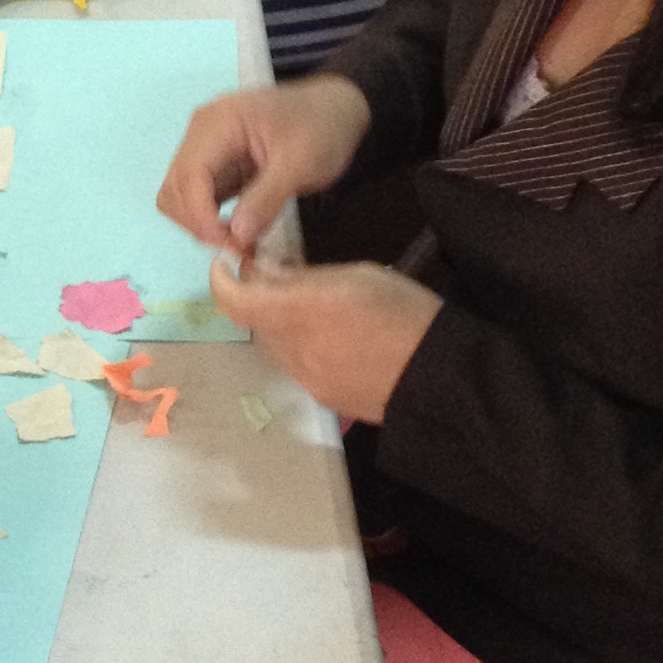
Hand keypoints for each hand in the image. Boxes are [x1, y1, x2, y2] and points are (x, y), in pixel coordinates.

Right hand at [157, 78, 373, 256]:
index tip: (232, 244)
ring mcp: (204, 149)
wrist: (335, 110)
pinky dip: (209, 221)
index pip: (189, 176)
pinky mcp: (214, 166)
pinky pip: (196, 199)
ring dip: (201, 226)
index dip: (202, 217)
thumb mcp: (302, 163)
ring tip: (240, 242)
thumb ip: (267, 197)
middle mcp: (200, 133)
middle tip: (239, 248)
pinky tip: (238, 234)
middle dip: (200, 225)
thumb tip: (236, 235)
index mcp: (218, 122)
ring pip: (178, 198)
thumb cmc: (321, 127)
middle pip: (175, 189)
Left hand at [209, 255, 440, 425]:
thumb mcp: (359, 276)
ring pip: (274, 346)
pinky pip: (296, 366)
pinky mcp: (323, 397)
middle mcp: (295, 349)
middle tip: (278, 275)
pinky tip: (330, 337)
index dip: (221, 282)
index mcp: (302, 312)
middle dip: (258, 298)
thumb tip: (265, 271)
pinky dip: (299, 346)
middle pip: (256, 322)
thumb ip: (305, 276)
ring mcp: (307, 378)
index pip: (237, 302)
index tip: (226, 264)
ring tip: (310, 307)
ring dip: (279, 324)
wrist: (441, 376)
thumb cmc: (405, 312)